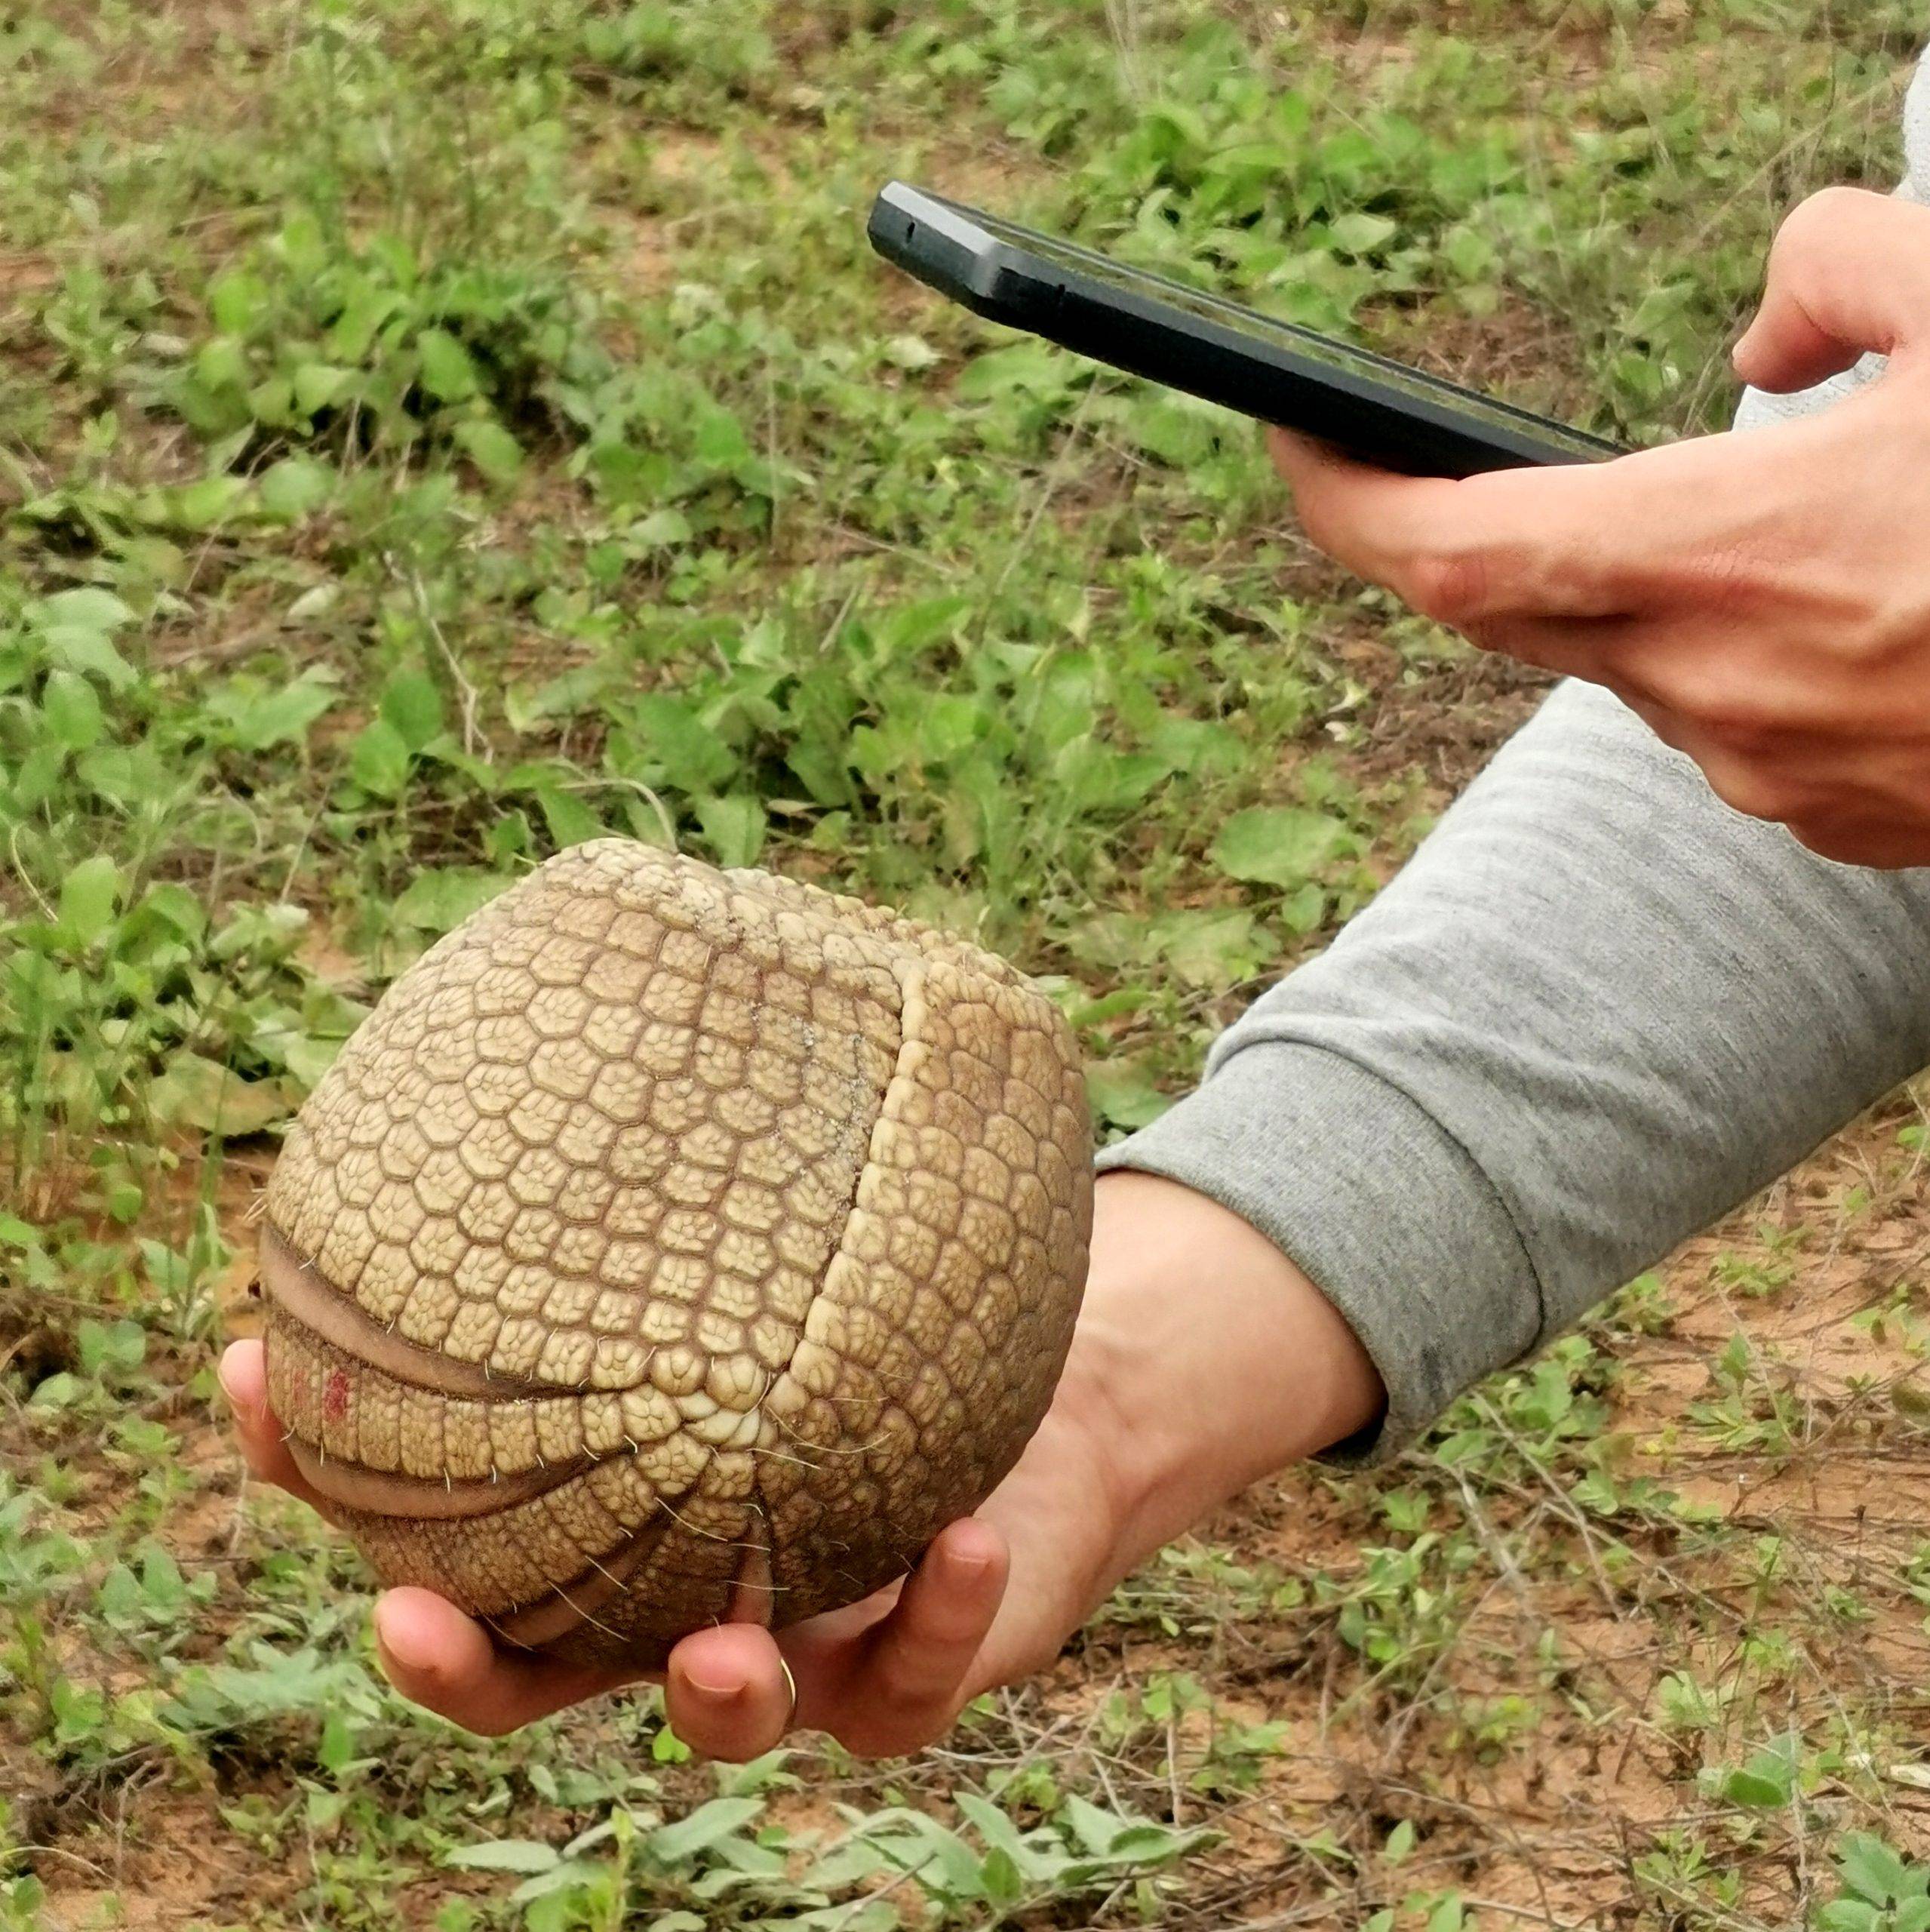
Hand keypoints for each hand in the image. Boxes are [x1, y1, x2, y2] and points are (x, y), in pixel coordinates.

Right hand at [222, 1171, 1382, 1758]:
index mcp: (606, 1477)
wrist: (1052, 1388)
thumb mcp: (793, 1192)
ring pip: (717, 1709)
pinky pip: (914, 1674)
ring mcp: (793, 1636)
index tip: (248, 1374)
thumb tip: (638, 907)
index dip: (326, 1458)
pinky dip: (931, 1616)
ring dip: (708, 1694)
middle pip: (532, 1660)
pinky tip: (958, 1534)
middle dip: (462, 1660)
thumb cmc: (884, 1278)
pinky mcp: (914, 1664)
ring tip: (718, 1652)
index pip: (434, 1487)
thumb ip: (710, 1120)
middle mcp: (671, 1576)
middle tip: (411, 1621)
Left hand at [1271, 185, 1929, 867]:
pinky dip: (1748, 654)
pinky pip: (1734, 723)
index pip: (1452, 552)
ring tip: (1785, 527)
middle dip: (1497, 537)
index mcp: (1723, 553)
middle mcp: (1715, 684)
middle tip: (1490, 471)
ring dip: (1662, 590)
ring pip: (1642, 664)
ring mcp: (1769, 771)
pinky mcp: (1830, 820)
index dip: (1349, 503)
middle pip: (1527, 609)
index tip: (1302, 447)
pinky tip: (1852, 612)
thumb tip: (1760, 346)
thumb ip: (1840, 271)